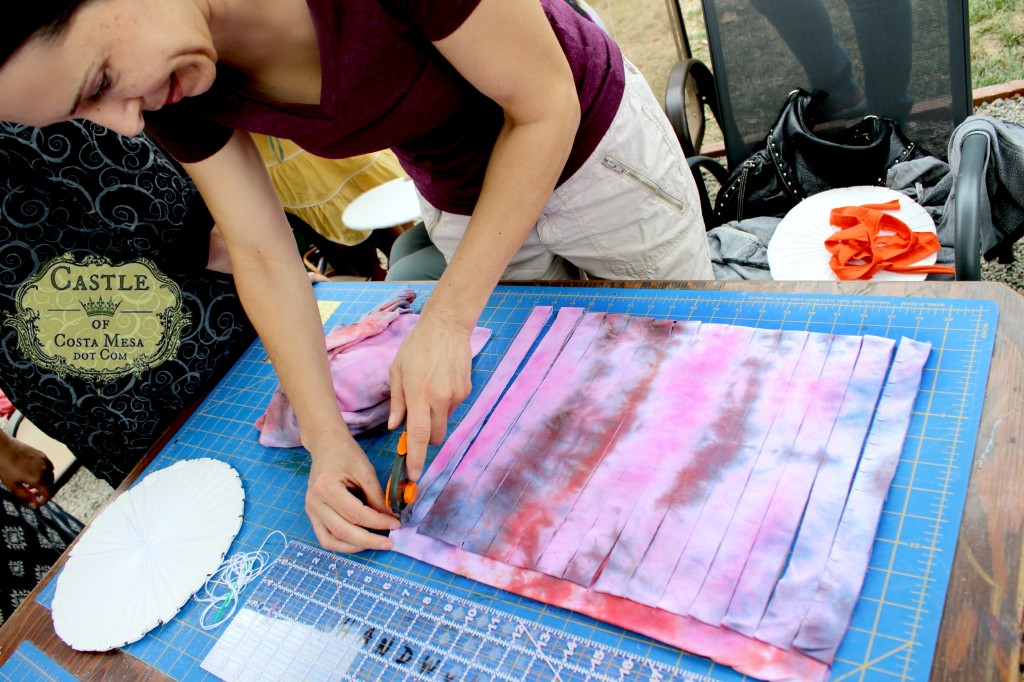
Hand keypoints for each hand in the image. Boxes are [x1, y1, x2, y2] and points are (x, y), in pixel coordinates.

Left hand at [0, 435, 55, 507]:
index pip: (48, 494)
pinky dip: (45, 473)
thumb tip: (34, 505)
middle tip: (31, 494)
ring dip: (44, 483)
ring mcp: (44, 461)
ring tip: (31, 484)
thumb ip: (25, 496)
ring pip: (51, 476)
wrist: (2, 448)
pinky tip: (34, 473)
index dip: (44, 501)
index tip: (37, 503)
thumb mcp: (12, 485)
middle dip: (43, 492)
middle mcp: (44, 470)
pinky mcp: (42, 455)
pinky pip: (49, 466)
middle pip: (51, 485)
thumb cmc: (5, 466)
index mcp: (37, 479)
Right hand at [304, 431, 399, 552]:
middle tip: (390, 542)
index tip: (395, 524)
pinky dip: (343, 545)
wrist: (326, 446)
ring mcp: (311, 511)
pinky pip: (326, 538)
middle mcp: (314, 502)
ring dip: (356, 546)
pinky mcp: (312, 516)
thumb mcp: (366, 471)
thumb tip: (390, 518)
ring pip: (332, 540)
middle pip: (343, 531)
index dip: (377, 522)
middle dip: (369, 540)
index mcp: (326, 487)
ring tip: (376, 543)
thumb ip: (377, 497)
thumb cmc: (346, 454)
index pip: (355, 514)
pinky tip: (360, 542)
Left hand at [388, 309, 473, 481]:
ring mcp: (455, 395)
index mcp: (419, 394)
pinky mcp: (465, 390)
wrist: (447, 326)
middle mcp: (439, 398)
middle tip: (416, 424)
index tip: (415, 475)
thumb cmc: (417, 347)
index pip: (419, 435)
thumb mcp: (397, 372)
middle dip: (426, 439)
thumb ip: (397, 402)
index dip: (417, 458)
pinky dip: (444, 403)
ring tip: (428, 391)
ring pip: (444, 421)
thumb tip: (396, 427)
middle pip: (435, 436)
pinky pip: (452, 407)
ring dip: (435, 417)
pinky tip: (440, 383)